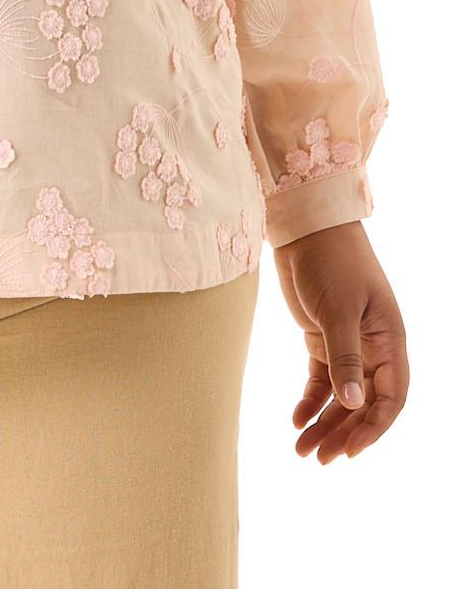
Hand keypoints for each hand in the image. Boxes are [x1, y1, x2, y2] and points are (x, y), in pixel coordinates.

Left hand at [272, 219, 407, 462]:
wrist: (304, 227)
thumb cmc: (330, 261)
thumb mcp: (337, 310)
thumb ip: (344, 357)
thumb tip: (354, 405)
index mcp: (389, 341)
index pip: (392, 398)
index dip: (374, 428)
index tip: (350, 451)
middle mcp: (372, 348)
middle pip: (364, 404)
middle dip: (343, 433)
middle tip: (318, 459)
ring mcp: (346, 345)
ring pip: (341, 397)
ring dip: (324, 424)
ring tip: (302, 451)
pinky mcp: (321, 339)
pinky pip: (320, 381)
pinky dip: (310, 402)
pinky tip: (295, 420)